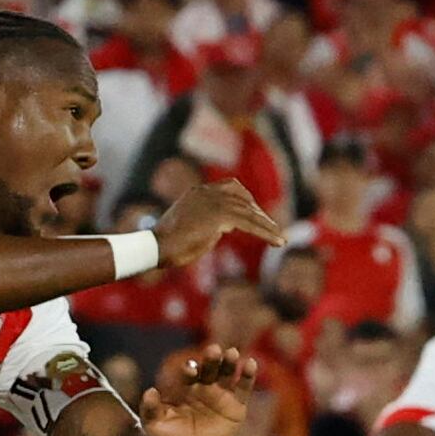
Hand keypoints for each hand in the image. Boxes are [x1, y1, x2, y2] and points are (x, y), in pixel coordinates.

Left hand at [139, 345, 257, 435]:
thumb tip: (150, 391)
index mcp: (183, 388)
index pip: (187, 374)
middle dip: (211, 359)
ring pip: (227, 374)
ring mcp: (221, 394)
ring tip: (231, 353)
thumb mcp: (155, 427)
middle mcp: (203, 387)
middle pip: (208, 369)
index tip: (190, 368)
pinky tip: (251, 363)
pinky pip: (244, 388)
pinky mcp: (237, 405)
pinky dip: (248, 375)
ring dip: (229, 362)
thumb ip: (150, 409)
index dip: (189, 370)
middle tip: (213, 350)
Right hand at [153, 180, 287, 267]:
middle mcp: (208, 192)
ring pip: (250, 213)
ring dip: (267, 226)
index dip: (246, 200)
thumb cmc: (166, 245)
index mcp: (198, 192)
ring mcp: (215, 202)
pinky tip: (278, 242)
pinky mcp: (221, 216)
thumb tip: (223, 228)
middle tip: (271, 228)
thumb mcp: (188, 226)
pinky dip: (266, 233)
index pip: (231, 187)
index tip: (255, 213)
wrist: (155, 248)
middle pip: (244, 199)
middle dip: (259, 214)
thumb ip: (207, 222)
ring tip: (279, 239)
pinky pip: (250, 224)